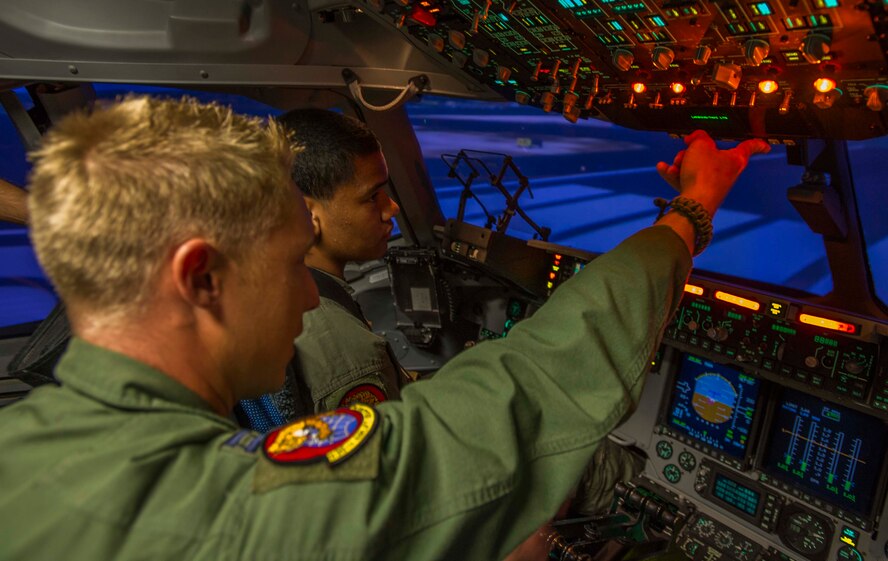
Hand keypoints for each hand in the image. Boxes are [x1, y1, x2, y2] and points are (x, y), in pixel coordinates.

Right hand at [655, 130, 770, 215]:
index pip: (750, 147)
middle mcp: (727, 173)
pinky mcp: (699, 193)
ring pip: (696, 167)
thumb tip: (694, 139)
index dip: (757, 144)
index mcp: (735, 159)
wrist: (694, 203)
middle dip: (694, 151)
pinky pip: (686, 179)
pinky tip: (664, 168)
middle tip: (688, 150)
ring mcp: (712, 184)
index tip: (766, 145)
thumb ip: (698, 137)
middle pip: (711, 154)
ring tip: (675, 164)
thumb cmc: (704, 174)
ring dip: (681, 163)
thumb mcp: (700, 145)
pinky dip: (674, 173)